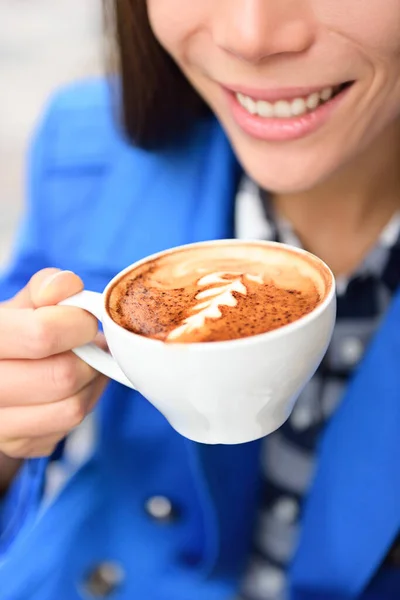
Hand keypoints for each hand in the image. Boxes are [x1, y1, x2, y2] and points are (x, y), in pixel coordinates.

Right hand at [0, 269, 107, 459]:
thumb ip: (45, 290)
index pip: (42, 334)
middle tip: (88, 344)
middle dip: (88, 356)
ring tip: (84, 363)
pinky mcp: (17, 444)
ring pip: (71, 408)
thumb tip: (67, 286)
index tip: (83, 319)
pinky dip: (82, 403)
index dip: (77, 323)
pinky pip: (68, 427)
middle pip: (62, 376)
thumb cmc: (12, 335)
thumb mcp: (20, 306)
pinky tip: (72, 388)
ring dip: (91, 383)